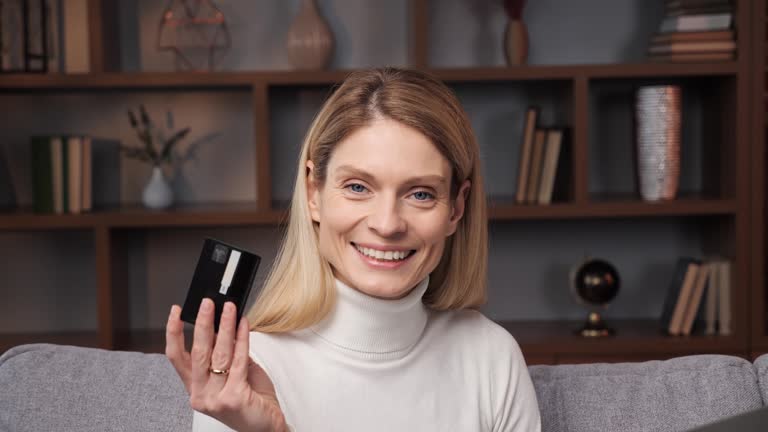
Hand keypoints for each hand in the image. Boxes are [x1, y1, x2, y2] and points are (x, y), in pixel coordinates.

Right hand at [165, 299, 287, 431]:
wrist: (267, 427)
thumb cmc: (252, 400)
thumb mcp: (233, 374)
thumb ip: (224, 354)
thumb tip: (220, 325)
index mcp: (196, 388)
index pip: (176, 357)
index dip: (173, 332)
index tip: (176, 311)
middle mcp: (201, 395)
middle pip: (197, 352)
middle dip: (202, 323)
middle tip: (207, 302)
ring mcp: (216, 398)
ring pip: (218, 354)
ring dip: (225, 326)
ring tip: (229, 308)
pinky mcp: (233, 398)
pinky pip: (238, 361)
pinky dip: (241, 339)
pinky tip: (243, 324)